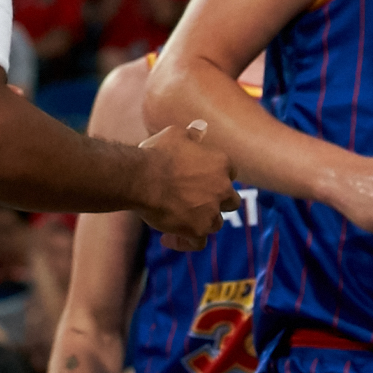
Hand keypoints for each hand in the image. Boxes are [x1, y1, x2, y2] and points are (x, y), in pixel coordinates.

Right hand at [132, 119, 238, 250]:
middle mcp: (222, 189)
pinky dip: (185, 242)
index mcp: (222, 163)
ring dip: (202, 222)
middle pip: (231, 200)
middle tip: (196, 201)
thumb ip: (192, 135)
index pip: (229, 173)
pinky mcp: (197, 231)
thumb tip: (200, 129)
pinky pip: (197, 243)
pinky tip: (168, 239)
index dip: (216, 177)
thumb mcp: (176, 134)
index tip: (202, 179)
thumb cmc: (157, 153)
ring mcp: (211, 212)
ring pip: (216, 223)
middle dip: (217, 201)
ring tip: (180, 220)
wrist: (141, 178)